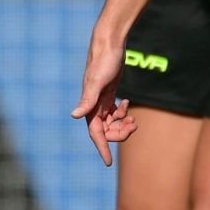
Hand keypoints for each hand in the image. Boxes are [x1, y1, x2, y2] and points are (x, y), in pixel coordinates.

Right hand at [70, 34, 136, 165]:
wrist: (109, 45)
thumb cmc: (104, 62)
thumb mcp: (97, 81)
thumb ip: (87, 99)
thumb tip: (74, 116)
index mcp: (90, 107)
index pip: (95, 134)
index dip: (101, 149)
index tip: (108, 164)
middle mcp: (94, 107)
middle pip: (107, 131)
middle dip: (120, 133)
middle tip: (134, 125)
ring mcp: (101, 101)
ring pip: (112, 122)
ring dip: (123, 124)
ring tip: (134, 118)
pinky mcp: (108, 94)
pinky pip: (114, 112)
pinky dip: (122, 112)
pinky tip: (128, 102)